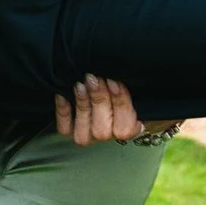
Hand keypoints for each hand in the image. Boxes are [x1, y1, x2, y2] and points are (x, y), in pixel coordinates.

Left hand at [54, 74, 176, 145]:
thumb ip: (140, 83)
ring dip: (82, 106)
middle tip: (95, 77)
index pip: (125, 127)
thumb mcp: (143, 86)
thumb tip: (136, 68)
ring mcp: (90, 136)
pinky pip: (65, 129)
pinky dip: (63, 112)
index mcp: (132, 129)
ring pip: (83, 133)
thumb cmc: (135, 87)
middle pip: (103, 130)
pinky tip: (64, 93)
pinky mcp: (73, 131)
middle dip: (99, 101)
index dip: (119, 103)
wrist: (119, 95)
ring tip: (81, 84)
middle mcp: (110, 136)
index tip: (115, 81)